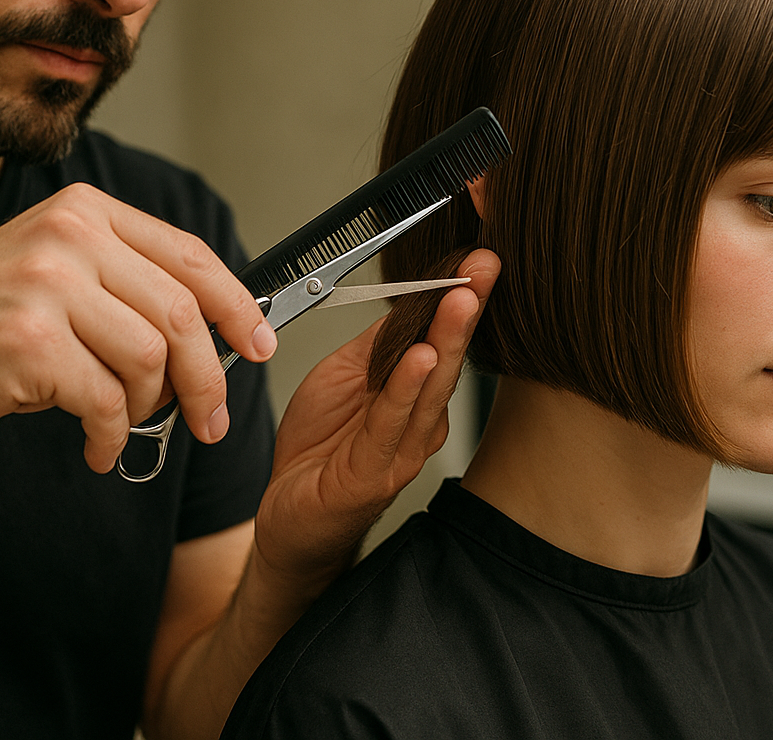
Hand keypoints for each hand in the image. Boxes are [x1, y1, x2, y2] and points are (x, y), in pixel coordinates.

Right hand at [0, 183, 275, 470]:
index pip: (188, 255)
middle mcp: (68, 237)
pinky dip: (110, 435)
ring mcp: (47, 287)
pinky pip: (106, 400)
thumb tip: (216, 326)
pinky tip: (95, 446)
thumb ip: (123, 280)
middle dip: (207, 376)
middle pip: (180, 314)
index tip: (260, 344)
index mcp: (83, 212)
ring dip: (149, 408)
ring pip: (149, 360)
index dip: (236, 305)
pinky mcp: (30, 343)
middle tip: (210, 419)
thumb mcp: (52, 272)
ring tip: (124, 424)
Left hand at [251, 249, 499, 579]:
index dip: (458, 296)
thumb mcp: (344, 374)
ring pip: (430, 387)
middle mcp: (420, 421)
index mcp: (415, 393)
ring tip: (459, 302)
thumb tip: (408, 299)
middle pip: (448, 356)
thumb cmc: (320, 446)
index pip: (442, 336)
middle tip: (483, 268)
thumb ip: (378, 343)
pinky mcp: (374, 473)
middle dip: (466, 308)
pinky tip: (420, 359)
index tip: (476, 259)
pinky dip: (405, 389)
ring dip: (446, 340)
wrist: (289, 513)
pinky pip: (391, 424)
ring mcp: (403, 450)